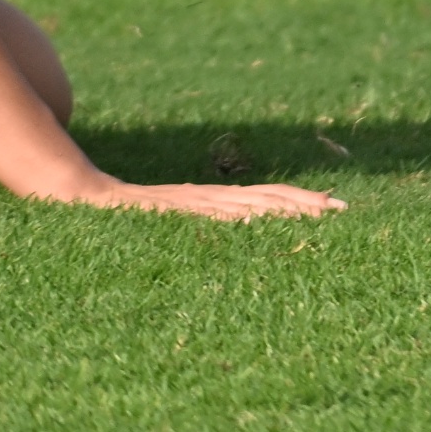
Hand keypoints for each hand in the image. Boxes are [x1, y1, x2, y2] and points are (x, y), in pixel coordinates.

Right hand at [64, 169, 347, 220]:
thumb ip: (209, 223)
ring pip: (248, 203)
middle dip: (307, 204)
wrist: (88, 198)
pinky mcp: (175, 211)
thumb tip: (243, 234)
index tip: (337, 208)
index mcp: (216, 201)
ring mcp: (194, 204)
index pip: (270, 198)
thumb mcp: (179, 222)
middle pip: (269, 197)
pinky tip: (256, 220)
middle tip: (343, 210)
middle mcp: (211, 198)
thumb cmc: (134, 218)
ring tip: (318, 213)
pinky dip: (236, 217)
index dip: (304, 202)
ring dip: (284, 209)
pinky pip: (212, 214)